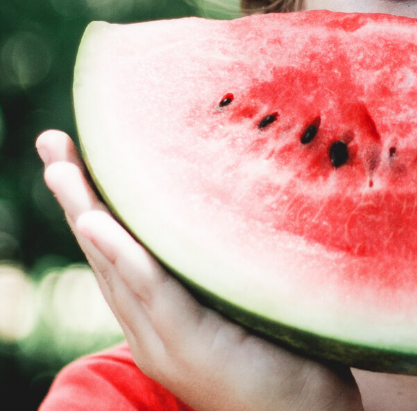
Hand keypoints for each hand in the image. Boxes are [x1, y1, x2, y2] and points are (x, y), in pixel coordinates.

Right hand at [36, 130, 363, 410]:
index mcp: (161, 314)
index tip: (73, 153)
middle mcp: (151, 326)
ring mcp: (165, 339)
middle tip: (52, 141)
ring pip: (117, 267)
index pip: (118, 250)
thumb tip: (234, 201)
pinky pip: (152, 292)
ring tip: (61, 168)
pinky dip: (123, 256)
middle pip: (105, 251)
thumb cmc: (285, 354)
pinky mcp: (191, 345)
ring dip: (87, 214)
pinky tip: (98, 223)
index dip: (93, 202)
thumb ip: (223, 265)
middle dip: (76, 195)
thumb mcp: (243, 300)